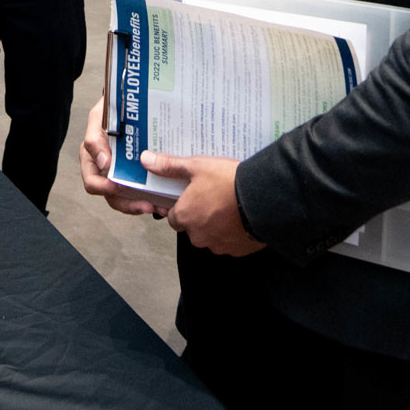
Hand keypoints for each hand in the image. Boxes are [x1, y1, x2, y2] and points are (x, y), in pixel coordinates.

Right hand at [79, 99, 170, 217]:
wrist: (129, 102)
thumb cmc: (110, 109)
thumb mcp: (98, 117)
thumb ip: (95, 139)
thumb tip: (104, 164)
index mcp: (91, 160)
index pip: (93, 183)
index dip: (105, 188)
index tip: (119, 186)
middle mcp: (105, 171)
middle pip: (112, 197)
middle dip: (129, 205)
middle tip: (147, 206)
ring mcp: (121, 174)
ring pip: (128, 198)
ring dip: (143, 205)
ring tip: (159, 207)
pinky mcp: (137, 174)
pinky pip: (142, 191)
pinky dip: (153, 197)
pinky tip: (165, 201)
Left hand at [142, 151, 265, 255]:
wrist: (264, 199)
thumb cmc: (228, 182)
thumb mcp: (196, 167)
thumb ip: (170, 166)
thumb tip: (145, 160)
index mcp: (184, 217)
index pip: (173, 217)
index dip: (183, 205)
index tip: (194, 195)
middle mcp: (197, 236)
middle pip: (193, 227)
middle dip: (201, 215)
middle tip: (215, 196)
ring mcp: (218, 246)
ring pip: (211, 235)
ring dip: (217, 224)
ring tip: (230, 204)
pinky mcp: (237, 250)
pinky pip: (230, 242)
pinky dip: (233, 232)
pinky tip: (241, 216)